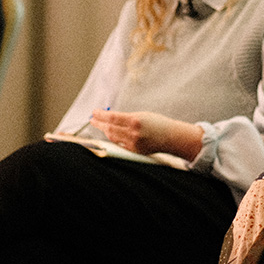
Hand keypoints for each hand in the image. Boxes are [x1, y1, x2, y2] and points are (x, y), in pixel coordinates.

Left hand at [89, 109, 203, 160]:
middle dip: (99, 123)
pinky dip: (113, 138)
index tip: (94, 112)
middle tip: (92, 119)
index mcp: (135, 121)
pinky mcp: (134, 151)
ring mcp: (133, 144)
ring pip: (112, 137)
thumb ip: (125, 117)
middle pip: (109, 128)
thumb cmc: (157, 123)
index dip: (100, 115)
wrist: (171, 137)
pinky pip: (119, 144)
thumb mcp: (141, 115)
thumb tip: (109, 117)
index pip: (112, 118)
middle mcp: (133, 133)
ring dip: (105, 130)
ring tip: (99, 124)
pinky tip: (110, 133)